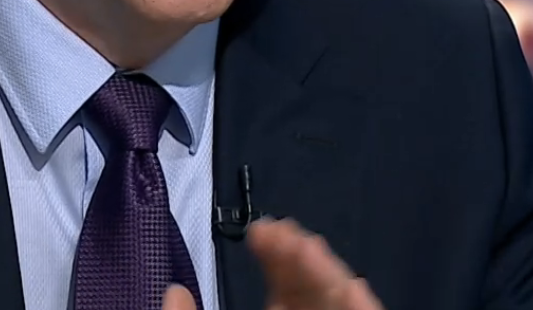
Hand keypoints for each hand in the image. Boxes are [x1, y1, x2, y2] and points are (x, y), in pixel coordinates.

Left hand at [162, 218, 381, 309]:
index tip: (262, 229)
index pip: (284, 282)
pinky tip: (351, 287)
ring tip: (306, 250)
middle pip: (313, 287)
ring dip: (327, 275)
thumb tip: (173, 290)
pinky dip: (359, 306)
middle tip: (279, 231)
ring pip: (339, 301)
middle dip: (300, 256)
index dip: (275, 253)